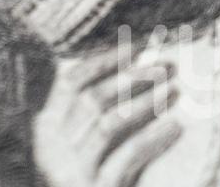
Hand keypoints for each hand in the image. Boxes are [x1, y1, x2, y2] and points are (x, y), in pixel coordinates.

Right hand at [33, 46, 180, 186]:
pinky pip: (127, 157)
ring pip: (108, 123)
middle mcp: (52, 148)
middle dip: (131, 77)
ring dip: (144, 102)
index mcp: (45, 131)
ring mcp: (71, 170)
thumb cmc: (88, 181)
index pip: (70, 83)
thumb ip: (93, 118)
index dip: (103, 61)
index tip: (136, 46)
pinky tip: (174, 128)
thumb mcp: (81, 149)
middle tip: (165, 66)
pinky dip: (152, 139)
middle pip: (92, 99)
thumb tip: (135, 72)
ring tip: (174, 91)